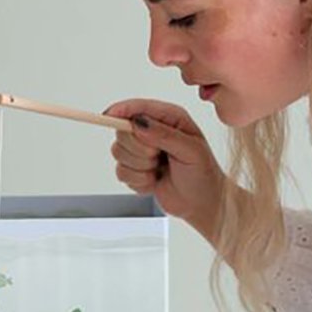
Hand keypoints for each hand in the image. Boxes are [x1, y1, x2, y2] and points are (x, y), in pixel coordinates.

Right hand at [104, 98, 225, 240]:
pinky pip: (121, 172)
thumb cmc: (203, 174)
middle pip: (122, 131)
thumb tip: (138, 123)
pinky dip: (138, 181)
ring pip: (118, 152)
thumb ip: (164, 135)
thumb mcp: (191, 151)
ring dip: (139, 167)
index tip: (108, 115)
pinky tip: (154, 181)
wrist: (201, 203)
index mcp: (169, 118)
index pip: (137, 108)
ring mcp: (142, 151)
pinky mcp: (135, 169)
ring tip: (159, 170)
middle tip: (158, 157)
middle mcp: (153, 131)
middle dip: (138, 149)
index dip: (120, 110)